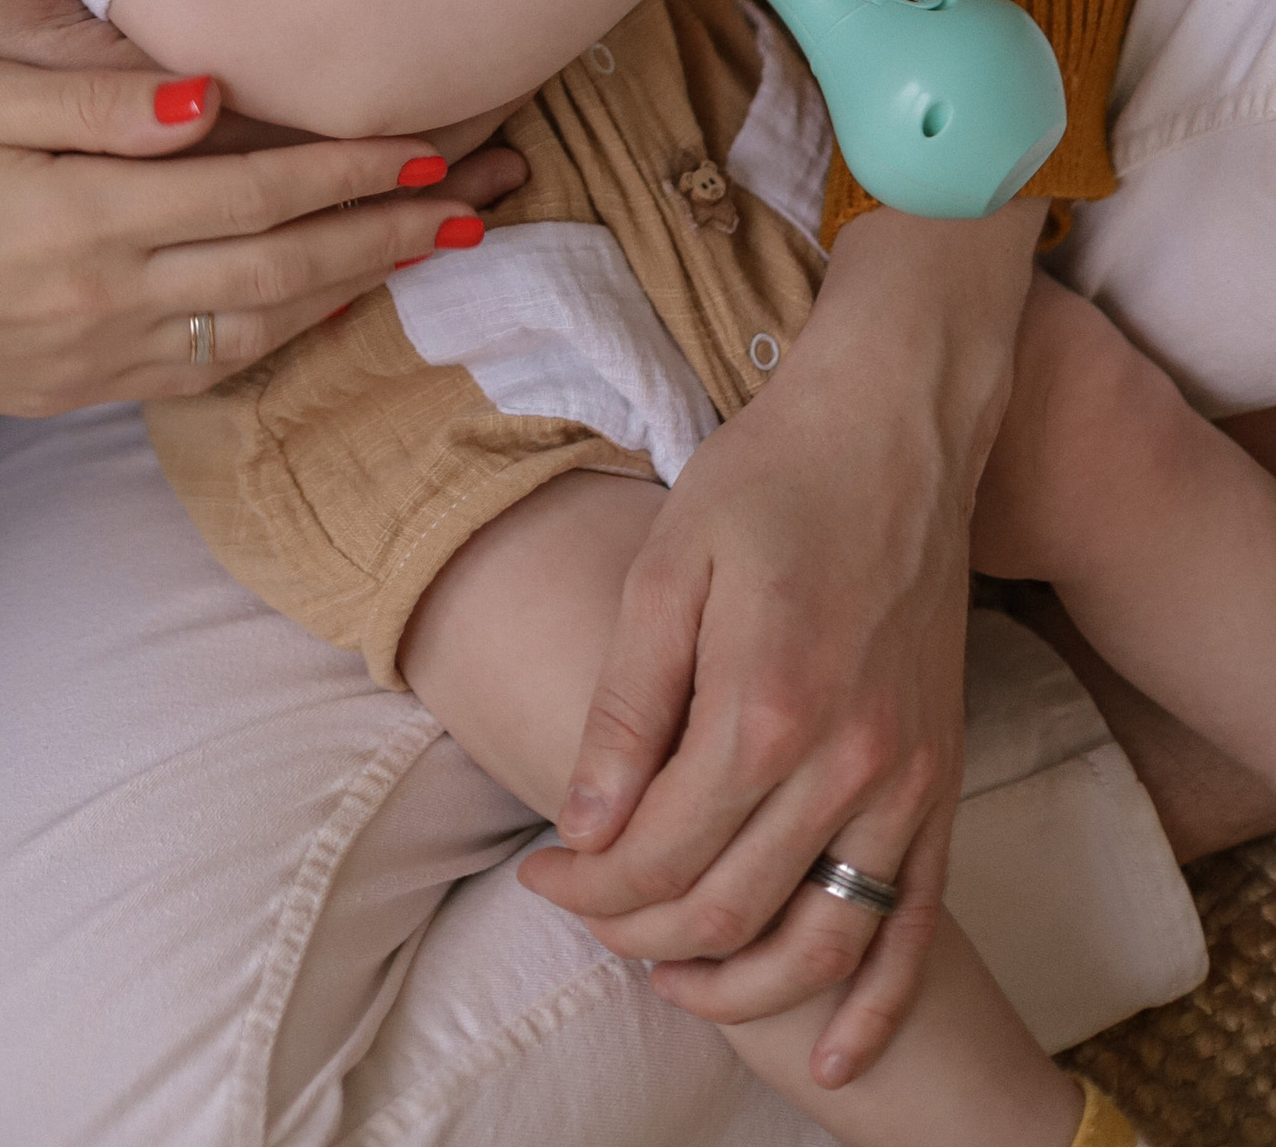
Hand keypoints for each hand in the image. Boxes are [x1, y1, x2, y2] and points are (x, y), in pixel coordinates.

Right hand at [0, 55, 491, 415]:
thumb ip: (94, 99)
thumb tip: (208, 98)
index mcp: (87, 210)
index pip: (257, 186)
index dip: (352, 165)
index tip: (431, 137)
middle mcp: (107, 293)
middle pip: (284, 264)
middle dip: (386, 229)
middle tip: (476, 199)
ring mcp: (95, 355)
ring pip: (261, 326)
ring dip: (355, 288)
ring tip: (429, 253)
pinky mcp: (74, 392)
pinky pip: (206, 368)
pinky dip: (282, 338)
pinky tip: (321, 311)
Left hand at [519, 201, 1041, 1087]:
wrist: (894, 428)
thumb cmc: (766, 480)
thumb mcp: (665, 567)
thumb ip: (626, 708)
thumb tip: (583, 828)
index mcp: (763, 710)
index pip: (656, 855)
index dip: (585, 886)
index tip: (539, 873)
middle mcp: (845, 765)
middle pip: (726, 909)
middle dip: (637, 933)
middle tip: (584, 914)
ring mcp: (907, 782)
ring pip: (821, 942)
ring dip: (740, 989)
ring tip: (671, 979)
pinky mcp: (944, 782)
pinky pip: (916, 925)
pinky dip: (877, 1004)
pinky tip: (837, 1056)